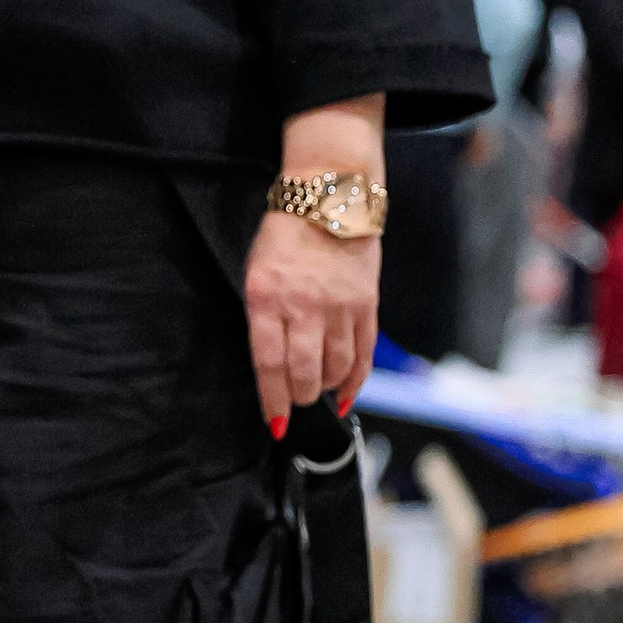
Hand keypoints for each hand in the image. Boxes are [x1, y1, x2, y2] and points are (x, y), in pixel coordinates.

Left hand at [243, 211, 378, 429]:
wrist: (328, 200)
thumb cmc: (284, 238)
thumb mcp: (256, 273)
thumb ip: (262, 318)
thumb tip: (272, 366)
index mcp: (266, 299)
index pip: (268, 363)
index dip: (272, 399)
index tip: (275, 422)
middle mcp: (303, 306)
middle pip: (303, 371)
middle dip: (298, 396)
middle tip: (296, 400)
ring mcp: (339, 306)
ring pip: (335, 367)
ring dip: (324, 387)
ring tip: (316, 387)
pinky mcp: (366, 304)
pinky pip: (363, 353)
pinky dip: (354, 380)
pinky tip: (345, 394)